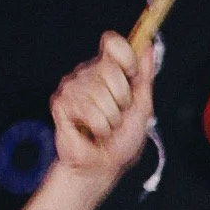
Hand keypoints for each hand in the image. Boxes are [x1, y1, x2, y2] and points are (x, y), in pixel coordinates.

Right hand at [48, 30, 156, 183]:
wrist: (102, 167)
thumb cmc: (120, 141)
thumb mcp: (142, 106)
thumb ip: (145, 75)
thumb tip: (148, 44)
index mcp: (108, 70)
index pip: (113, 42)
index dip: (126, 58)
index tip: (132, 77)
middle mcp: (88, 74)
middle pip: (110, 68)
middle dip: (122, 99)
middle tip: (117, 115)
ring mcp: (72, 87)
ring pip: (100, 93)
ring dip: (110, 118)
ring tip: (104, 127)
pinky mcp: (61, 103)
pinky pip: (88, 109)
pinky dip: (98, 127)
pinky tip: (91, 132)